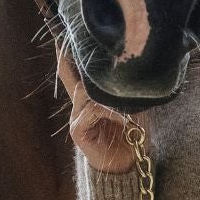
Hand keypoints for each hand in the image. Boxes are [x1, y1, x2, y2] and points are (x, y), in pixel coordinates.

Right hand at [54, 42, 146, 173]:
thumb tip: (134, 67)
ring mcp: (77, 117)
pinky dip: (110, 112)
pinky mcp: (78, 130)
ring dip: (107, 95)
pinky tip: (124, 119)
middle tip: (65, 38)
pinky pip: (92, 111)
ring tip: (125, 102)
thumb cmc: (133, 135)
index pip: (76, 70)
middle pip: (69, 75)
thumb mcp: (133, 105)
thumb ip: (127, 89)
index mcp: (91, 97)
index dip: (68, 53)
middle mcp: (80, 105)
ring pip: (86, 93)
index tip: (64, 33)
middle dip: (67, 57)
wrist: (129, 165)